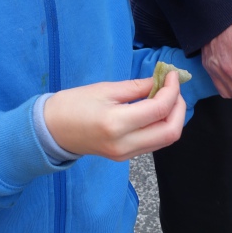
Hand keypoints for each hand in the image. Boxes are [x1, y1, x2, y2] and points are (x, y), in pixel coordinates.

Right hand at [44, 71, 185, 161]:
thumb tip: (160, 81)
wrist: (51, 130)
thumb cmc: (73, 104)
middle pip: (170, 132)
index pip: (159, 109)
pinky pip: (153, 143)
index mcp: (117, 123)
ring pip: (165, 140)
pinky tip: (155, 109)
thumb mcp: (104, 89)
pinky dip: (161, 125)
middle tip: (173, 88)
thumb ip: (136, 87)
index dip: (172, 90)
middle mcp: (125, 144)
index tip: (171, 75)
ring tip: (166, 97)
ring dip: (173, 117)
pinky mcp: (125, 157)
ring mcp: (126, 154)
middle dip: (179, 107)